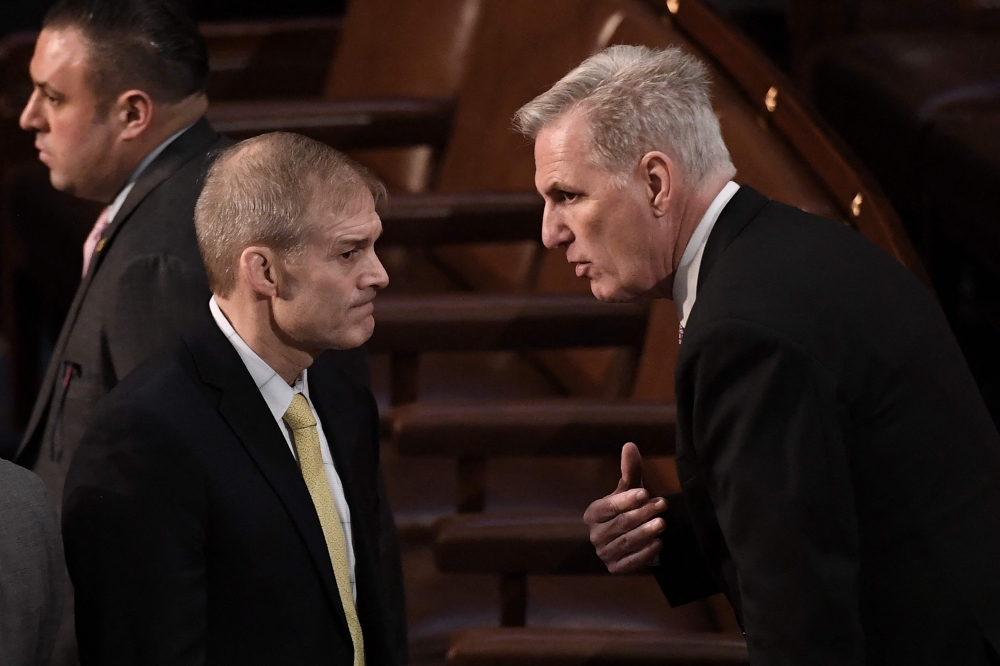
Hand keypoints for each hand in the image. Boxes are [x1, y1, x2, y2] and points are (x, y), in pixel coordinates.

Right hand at [583, 442, 666, 572]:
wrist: (631, 540)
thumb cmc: (629, 510)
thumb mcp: (630, 490)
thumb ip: (630, 470)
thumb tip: (630, 445)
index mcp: (593, 514)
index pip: (609, 507)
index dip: (627, 500)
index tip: (646, 493)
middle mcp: (594, 535)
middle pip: (620, 523)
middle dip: (643, 514)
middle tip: (662, 505)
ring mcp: (604, 553)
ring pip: (626, 542)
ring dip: (645, 532)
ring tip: (662, 523)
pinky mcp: (615, 568)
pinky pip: (630, 561)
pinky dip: (645, 553)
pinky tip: (658, 544)